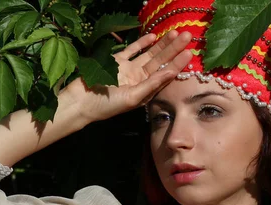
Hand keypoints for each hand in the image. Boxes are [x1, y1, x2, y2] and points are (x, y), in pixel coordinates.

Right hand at [63, 31, 192, 121]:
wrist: (81, 101)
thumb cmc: (107, 105)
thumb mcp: (133, 97)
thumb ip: (152, 84)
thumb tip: (171, 72)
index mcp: (146, 90)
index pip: (165, 74)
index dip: (177, 63)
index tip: (189, 53)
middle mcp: (140, 79)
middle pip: (160, 61)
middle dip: (174, 49)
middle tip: (188, 36)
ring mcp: (129, 69)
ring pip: (149, 54)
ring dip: (162, 44)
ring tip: (176, 33)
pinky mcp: (116, 61)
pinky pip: (132, 50)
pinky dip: (142, 43)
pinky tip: (153, 36)